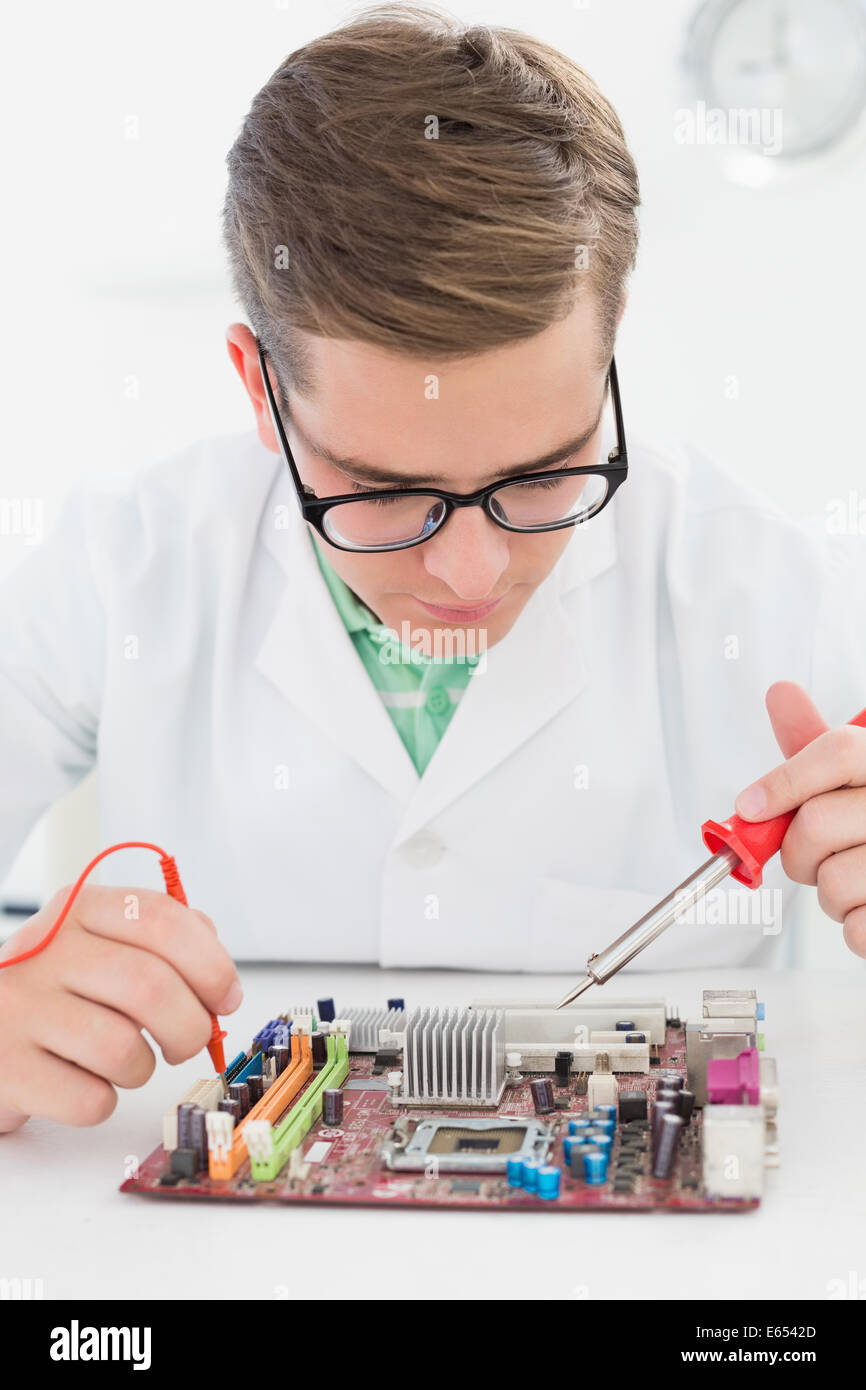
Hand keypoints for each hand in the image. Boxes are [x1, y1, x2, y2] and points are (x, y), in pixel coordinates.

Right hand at [0, 884, 241, 1132]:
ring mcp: (19, 1009)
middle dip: (190, 1025)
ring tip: (124, 1062)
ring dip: (142, 1067)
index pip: (160, 918)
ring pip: (121, 1047)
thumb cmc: (53, 992)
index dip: (209, 962)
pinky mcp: (6, 1068)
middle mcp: (45, 951)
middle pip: (150, 985)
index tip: (225, 996)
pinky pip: (88, 1099)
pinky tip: (82, 1083)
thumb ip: (161, 946)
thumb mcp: (98, 946)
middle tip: (189, 1042)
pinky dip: (101, 1101)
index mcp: (77, 910)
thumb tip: (219, 980)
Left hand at [734, 681, 865, 957]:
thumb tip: (781, 692)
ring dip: (829, 894)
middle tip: (813, 853)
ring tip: (857, 880)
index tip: (751, 806)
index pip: (839, 751)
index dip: (785, 780)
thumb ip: (819, 743)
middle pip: (817, 822)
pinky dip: (855, 927)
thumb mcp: (861, 774)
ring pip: (833, 882)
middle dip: (796, 849)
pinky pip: (858, 930)